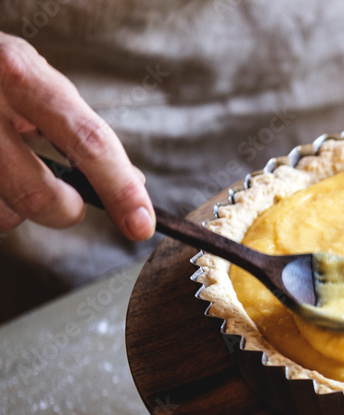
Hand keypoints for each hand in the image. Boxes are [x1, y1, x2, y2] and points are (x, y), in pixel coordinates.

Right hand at [0, 33, 153, 240]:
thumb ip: (82, 129)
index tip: (142, 224)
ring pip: (3, 214)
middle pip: (39, 196)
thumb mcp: (36, 81)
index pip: (87, 141)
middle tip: (70, 200)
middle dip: (66, 211)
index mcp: (19, 73)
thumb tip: (133, 185)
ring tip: (10, 168)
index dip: (120, 189)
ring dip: (18, 208)